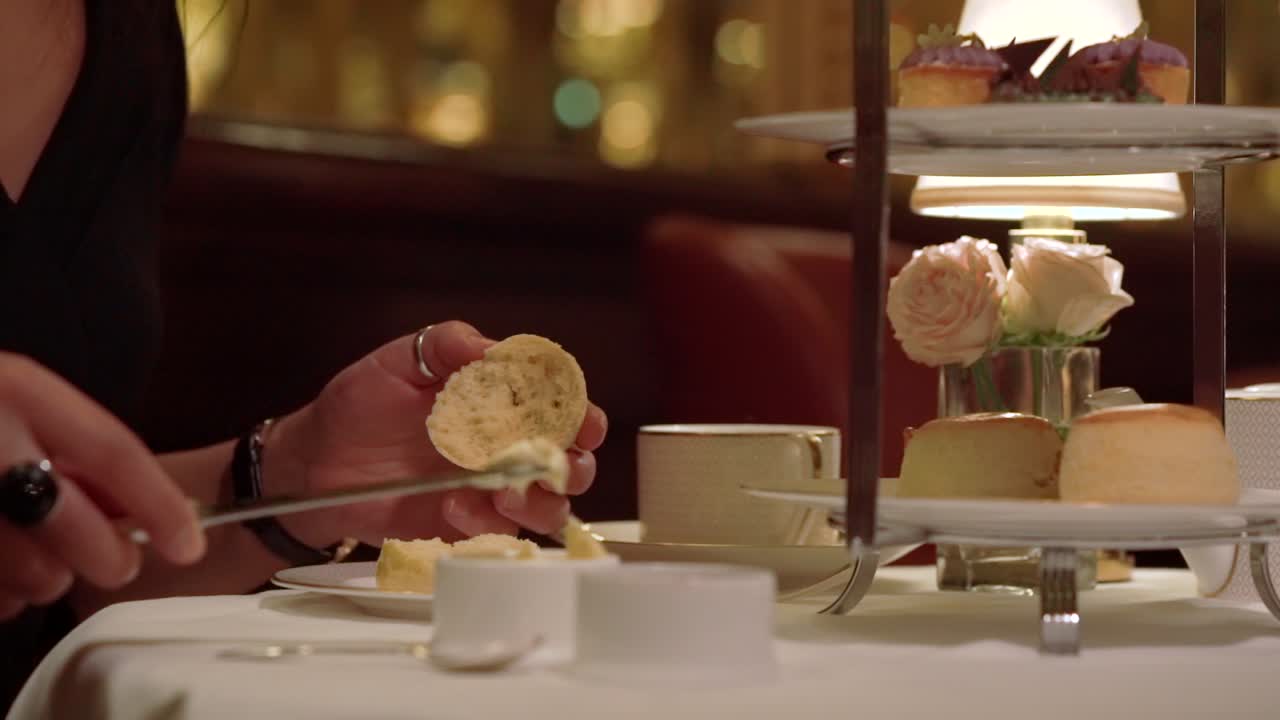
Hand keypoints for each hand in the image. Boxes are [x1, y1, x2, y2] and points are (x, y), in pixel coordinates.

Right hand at [0, 354, 204, 619]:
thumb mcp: (22, 407)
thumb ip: (78, 454)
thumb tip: (141, 514)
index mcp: (18, 389)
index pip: (111, 451)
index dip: (158, 503)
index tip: (190, 545)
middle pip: (67, 520)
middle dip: (106, 556)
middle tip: (118, 564)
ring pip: (25, 567)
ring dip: (46, 580)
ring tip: (42, 567)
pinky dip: (3, 597)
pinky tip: (2, 581)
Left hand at [266, 322, 607, 547]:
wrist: (314, 464)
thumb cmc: (358, 404)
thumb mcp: (399, 360)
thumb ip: (446, 346)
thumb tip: (493, 351)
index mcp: (500, 401)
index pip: (560, 406)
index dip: (581, 415)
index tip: (582, 424)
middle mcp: (505, 445)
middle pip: (570, 462)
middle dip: (572, 466)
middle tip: (549, 465)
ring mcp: (489, 488)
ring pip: (547, 506)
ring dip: (538, 502)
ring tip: (502, 493)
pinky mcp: (467, 525)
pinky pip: (499, 534)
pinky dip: (487, 523)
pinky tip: (454, 506)